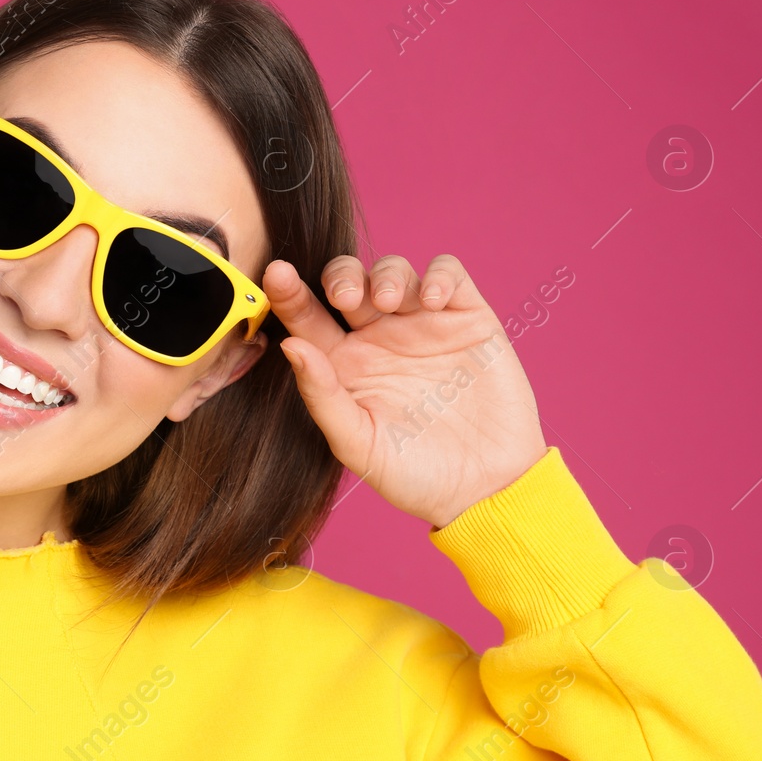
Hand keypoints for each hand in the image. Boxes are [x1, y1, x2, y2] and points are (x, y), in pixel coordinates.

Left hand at [262, 254, 547, 528]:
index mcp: (343, 365)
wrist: (486, 489)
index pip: (308, 318)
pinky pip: (449, 274)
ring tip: (388, 301)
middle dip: (341, 275)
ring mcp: (422, 325)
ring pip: (394, 271)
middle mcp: (378, 338)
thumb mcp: (358, 443)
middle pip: (348, 281)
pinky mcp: (468, 319)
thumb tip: (289, 346)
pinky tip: (431, 300)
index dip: (288, 293)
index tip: (276, 275)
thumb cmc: (414, 474)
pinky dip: (438, 275)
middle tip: (345, 297)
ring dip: (386, 275)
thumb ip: (322, 395)